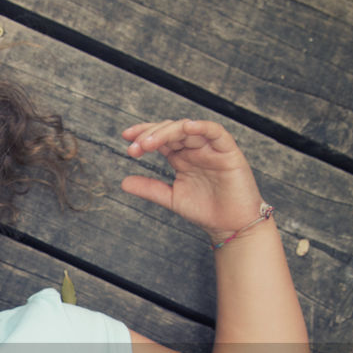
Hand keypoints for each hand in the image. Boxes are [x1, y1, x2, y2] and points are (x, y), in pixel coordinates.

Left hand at [121, 119, 265, 241]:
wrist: (230, 225)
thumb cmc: (204, 210)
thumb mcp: (170, 198)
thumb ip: (149, 188)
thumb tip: (123, 182)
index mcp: (181, 157)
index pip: (161, 138)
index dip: (143, 134)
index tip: (125, 138)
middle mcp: (195, 149)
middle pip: (171, 130)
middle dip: (150, 135)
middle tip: (134, 148)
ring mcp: (211, 149)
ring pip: (189, 128)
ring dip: (167, 132)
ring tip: (148, 143)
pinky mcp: (228, 152)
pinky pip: (216, 133)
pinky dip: (202, 127)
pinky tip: (186, 127)